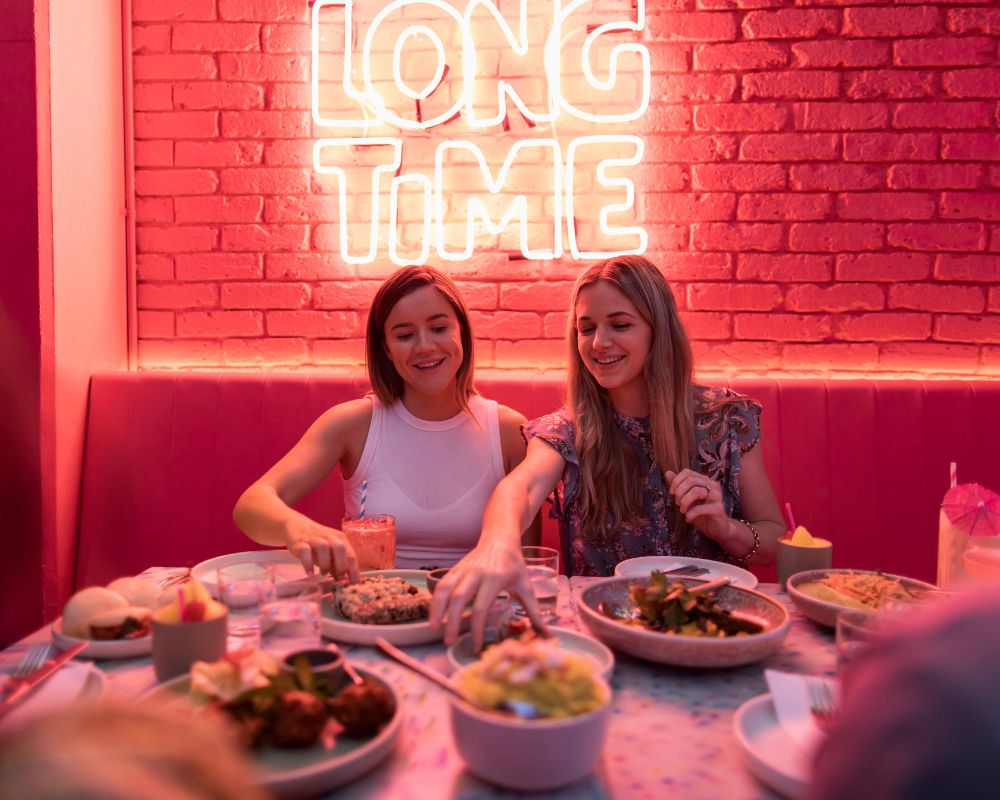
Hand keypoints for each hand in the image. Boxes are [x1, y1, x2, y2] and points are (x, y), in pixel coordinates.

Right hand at [283, 518, 358, 581]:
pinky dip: (308, 564)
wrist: (296, 525)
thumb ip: (336, 564)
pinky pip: (305, 552)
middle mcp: (329, 537)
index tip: (355, 584)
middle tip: (338, 578)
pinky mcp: (300, 542)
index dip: (354, 571)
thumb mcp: (329, 552)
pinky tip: (310, 573)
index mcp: (340, 539)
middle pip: (340, 548)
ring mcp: (314, 539)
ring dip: (325, 564)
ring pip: (323, 548)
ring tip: (323, 573)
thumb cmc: (316, 543)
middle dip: (341, 565)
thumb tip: (344, 580)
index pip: (351, 555)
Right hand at [429, 540, 548, 651]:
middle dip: (452, 621)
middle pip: (458, 598)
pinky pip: (442, 583)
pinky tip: (434, 614)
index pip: (481, 607)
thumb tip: (547, 637)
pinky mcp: (455, 568)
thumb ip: (534, 614)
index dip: (477, 629)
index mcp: (495, 578)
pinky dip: (435, 599)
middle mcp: (476, 573)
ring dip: (437, 608)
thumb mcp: (526, 587)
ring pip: (445, 588)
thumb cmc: (515, 565)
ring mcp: (463, 569)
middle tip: (448, 642)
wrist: (500, 538)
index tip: (476, 646)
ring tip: (434, 628)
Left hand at [665, 469, 729, 542]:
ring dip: (684, 502)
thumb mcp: (687, 498)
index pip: (687, 472)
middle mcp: (712, 485)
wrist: (716, 528)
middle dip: (679, 492)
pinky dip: (690, 514)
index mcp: (704, 480)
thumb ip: (678, 486)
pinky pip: (700, 508)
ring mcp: (717, 496)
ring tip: (682, 510)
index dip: (676, 481)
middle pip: (691, 480)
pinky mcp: (718, 509)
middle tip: (677, 503)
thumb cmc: (701, 512)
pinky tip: (688, 518)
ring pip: (696, 491)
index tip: (672, 492)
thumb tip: (668, 472)